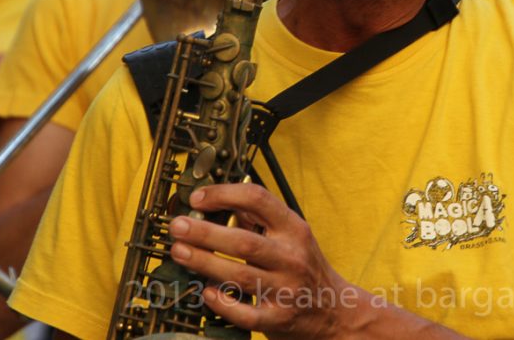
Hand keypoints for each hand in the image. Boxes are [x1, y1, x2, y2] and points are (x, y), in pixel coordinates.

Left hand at [167, 182, 361, 338]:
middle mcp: (291, 257)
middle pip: (244, 241)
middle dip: (205, 232)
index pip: (258, 200)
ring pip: (240, 274)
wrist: (335, 312)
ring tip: (179, 252)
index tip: (198, 198)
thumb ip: (260, 219)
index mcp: (293, 229)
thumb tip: (217, 201)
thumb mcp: (292, 235)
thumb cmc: (305, 267)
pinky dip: (223, 302)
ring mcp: (286, 290)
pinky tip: (205, 291)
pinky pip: (245, 313)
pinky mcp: (278, 319)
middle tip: (178, 226)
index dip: (224, 194)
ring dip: (205, 262)